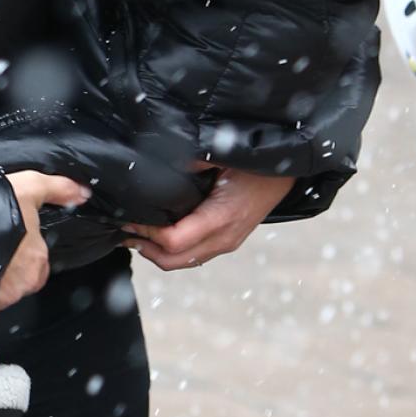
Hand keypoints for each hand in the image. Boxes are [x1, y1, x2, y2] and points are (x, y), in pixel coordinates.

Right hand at [0, 170, 89, 319]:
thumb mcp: (29, 186)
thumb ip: (58, 189)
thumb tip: (83, 193)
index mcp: (37, 258)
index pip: (39, 265)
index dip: (24, 253)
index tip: (10, 242)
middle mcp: (22, 282)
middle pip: (21, 283)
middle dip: (9, 273)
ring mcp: (0, 297)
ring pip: (1, 297)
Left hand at [126, 165, 295, 270]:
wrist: (290, 168)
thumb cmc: (257, 158)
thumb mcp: (223, 153)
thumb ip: (191, 160)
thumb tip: (155, 163)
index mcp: (221, 218)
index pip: (173, 240)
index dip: (146, 233)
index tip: (129, 218)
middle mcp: (224, 238)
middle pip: (172, 260)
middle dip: (144, 248)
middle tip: (125, 231)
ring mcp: (227, 242)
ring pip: (181, 262)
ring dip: (156, 251)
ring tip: (137, 232)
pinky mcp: (227, 240)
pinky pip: (193, 255)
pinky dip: (171, 250)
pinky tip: (159, 232)